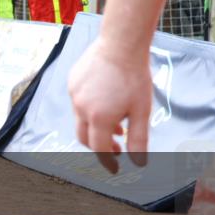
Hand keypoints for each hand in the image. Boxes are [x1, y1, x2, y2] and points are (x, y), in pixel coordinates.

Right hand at [68, 37, 152, 173]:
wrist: (120, 45)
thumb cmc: (134, 77)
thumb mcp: (141, 112)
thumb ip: (138, 139)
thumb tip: (139, 163)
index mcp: (99, 118)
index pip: (99, 149)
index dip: (107, 161)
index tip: (115, 169)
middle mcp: (81, 108)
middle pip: (84, 137)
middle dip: (98, 147)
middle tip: (116, 147)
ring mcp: (74, 94)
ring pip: (81, 119)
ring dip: (96, 126)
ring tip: (116, 121)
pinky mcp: (72, 82)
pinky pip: (79, 102)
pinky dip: (91, 108)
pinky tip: (106, 99)